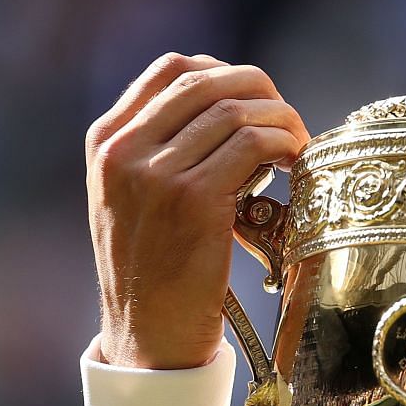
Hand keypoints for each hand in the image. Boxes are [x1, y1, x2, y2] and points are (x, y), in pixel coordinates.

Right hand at [85, 53, 308, 368]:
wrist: (147, 335)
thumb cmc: (154, 270)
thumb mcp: (134, 198)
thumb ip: (160, 149)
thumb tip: (229, 105)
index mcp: (107, 141)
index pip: (172, 69)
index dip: (225, 72)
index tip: (255, 99)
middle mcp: (124, 149)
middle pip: (209, 81)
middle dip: (262, 92)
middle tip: (288, 122)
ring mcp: (156, 173)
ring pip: (236, 109)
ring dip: (281, 120)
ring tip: (298, 146)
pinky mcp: (193, 199)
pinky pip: (252, 144)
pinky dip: (284, 144)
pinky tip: (297, 165)